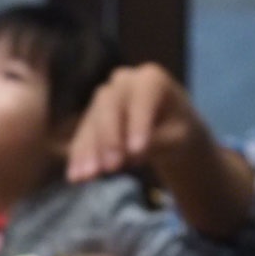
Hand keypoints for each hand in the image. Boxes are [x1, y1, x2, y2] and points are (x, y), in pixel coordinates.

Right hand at [66, 63, 201, 181]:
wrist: (169, 130)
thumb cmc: (178, 130)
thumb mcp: (177, 137)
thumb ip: (158, 141)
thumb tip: (131, 153)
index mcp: (152, 79)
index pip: (141, 98)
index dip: (137, 123)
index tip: (137, 151)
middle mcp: (124, 81)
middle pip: (110, 105)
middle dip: (109, 138)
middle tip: (112, 167)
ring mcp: (105, 97)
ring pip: (93, 121)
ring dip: (89, 150)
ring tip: (87, 176)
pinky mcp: (92, 116)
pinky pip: (83, 134)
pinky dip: (80, 156)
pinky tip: (76, 176)